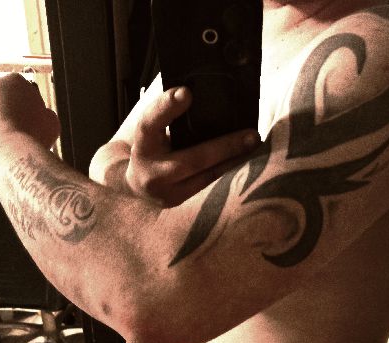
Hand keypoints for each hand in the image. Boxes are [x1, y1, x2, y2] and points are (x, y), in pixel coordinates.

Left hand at [0, 74, 59, 172]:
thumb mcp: (52, 121)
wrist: (8, 155)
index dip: (30, 106)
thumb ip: (45, 114)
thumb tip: (44, 117)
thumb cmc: (33, 136)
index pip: (22, 89)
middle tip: (20, 130)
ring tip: (7, 144)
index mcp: (12, 81)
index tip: (34, 118)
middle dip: (7, 112)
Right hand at [90, 87, 260, 206]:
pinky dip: (227, 173)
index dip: (167, 107)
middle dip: (225, 147)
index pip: (151, 123)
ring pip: (206, 177)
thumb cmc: (150, 149)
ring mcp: (166, 193)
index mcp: (142, 145)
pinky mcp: (178, 203)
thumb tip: (199, 94)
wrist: (133, 186)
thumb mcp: (152, 129)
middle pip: (192, 159)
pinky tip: (245, 162)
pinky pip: (208, 186)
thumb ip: (169, 115)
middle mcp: (152, 171)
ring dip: (234, 162)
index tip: (186, 93)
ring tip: (254, 148)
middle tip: (252, 135)